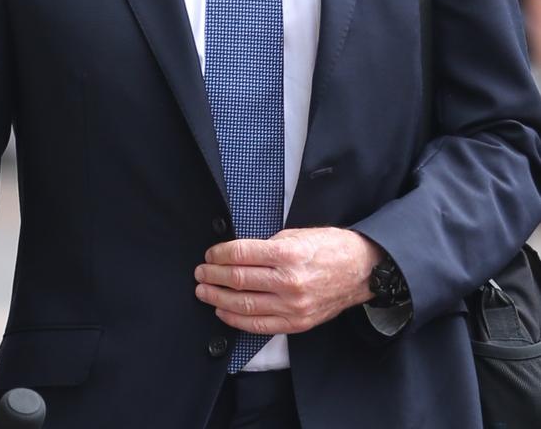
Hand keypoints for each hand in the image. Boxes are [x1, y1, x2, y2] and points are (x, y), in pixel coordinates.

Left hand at [194, 227, 382, 334]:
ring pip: (244, 306)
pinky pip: (259, 325)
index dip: (219, 254)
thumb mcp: (297, 234)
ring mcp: (292, 306)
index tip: (210, 254)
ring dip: (218, 299)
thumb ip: (267, 245)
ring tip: (205, 292)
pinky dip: (236, 320)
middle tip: (201, 272)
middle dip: (213, 276)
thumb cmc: (329, 247)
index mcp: (288, 254)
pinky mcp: (296, 323)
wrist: (360, 270)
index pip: (241, 254)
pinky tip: (223, 312)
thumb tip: (238, 252)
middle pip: (238, 280)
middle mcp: (288, 282)